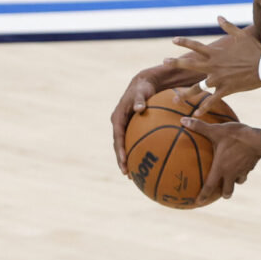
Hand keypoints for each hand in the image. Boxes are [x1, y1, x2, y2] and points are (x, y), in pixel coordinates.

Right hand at [111, 58, 204, 172]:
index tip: (124, 160)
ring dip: (126, 159)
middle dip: (121, 159)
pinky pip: (131, 142)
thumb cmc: (143, 88)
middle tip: (126, 173)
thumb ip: (140, 100)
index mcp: (118, 117)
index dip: (120, 149)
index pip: (117, 136)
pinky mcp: (130, 128)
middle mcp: (118, 124)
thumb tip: (140, 108)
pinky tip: (143, 163)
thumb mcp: (141, 92)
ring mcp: (123, 127)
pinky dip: (135, 152)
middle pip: (118, 145)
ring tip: (131, 175)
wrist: (142, 84)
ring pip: (123, 146)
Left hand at [172, 18, 260, 113]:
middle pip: (190, 65)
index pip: (195, 46)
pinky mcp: (226, 89)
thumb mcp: (241, 35)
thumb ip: (227, 26)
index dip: (183, 42)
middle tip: (164, 63)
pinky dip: (205, 108)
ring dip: (185, 94)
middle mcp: (213, 65)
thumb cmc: (255, 50)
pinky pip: (213, 101)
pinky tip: (198, 114)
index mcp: (216, 53)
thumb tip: (219, 17)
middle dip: (175, 63)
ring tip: (175, 99)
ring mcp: (218, 79)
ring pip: (197, 87)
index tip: (173, 40)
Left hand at [181, 115, 260, 206]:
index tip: (198, 203)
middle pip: (227, 191)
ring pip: (238, 182)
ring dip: (234, 182)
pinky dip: (243, 171)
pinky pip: (246, 171)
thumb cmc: (235, 136)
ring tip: (232, 178)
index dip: (203, 196)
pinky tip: (242, 164)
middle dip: (223, 194)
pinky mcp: (251, 166)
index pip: (210, 187)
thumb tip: (183, 121)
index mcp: (220, 168)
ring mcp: (242, 171)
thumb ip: (199, 127)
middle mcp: (231, 173)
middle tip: (221, 193)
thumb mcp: (216, 130)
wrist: (259, 140)